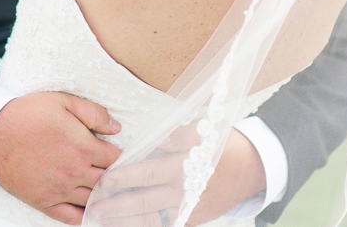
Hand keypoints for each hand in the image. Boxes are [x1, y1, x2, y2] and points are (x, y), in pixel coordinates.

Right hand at [0, 91, 121, 224]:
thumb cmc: (29, 114)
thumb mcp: (65, 102)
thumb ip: (95, 114)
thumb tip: (117, 128)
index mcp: (83, 147)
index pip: (117, 159)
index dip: (127, 158)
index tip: (132, 158)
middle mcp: (74, 172)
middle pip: (108, 180)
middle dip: (120, 178)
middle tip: (129, 177)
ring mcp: (58, 190)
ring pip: (92, 200)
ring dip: (106, 197)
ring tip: (117, 195)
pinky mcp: (42, 201)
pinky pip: (69, 216)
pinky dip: (84, 217)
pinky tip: (94, 213)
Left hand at [90, 125, 264, 226]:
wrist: (252, 171)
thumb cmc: (226, 146)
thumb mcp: (210, 130)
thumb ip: (183, 134)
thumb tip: (159, 139)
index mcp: (188, 166)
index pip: (150, 172)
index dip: (126, 176)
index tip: (105, 178)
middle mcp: (186, 191)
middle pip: (144, 201)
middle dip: (116, 205)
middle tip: (94, 206)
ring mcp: (188, 209)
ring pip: (150, 219)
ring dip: (124, 221)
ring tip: (101, 221)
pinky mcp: (191, 220)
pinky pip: (163, 226)